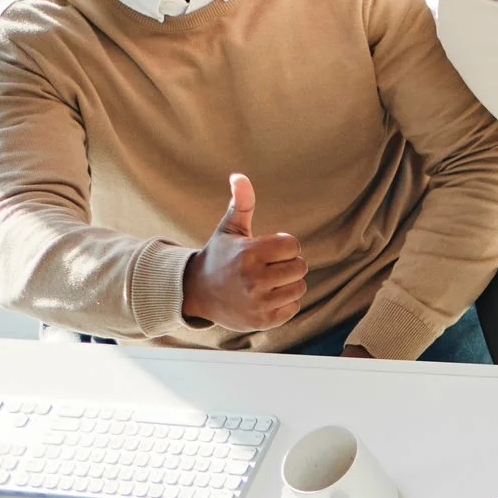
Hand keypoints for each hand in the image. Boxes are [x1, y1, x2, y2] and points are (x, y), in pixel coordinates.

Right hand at [181, 174, 308, 330]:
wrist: (197, 292)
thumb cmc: (220, 256)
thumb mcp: (230, 228)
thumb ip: (241, 201)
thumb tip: (239, 176)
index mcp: (249, 254)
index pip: (293, 245)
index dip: (284, 245)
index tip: (267, 250)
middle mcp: (254, 280)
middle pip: (300, 266)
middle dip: (288, 263)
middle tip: (268, 266)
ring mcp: (258, 303)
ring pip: (299, 287)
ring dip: (289, 283)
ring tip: (268, 281)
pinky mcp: (262, 322)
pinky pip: (293, 307)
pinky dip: (285, 302)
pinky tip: (267, 296)